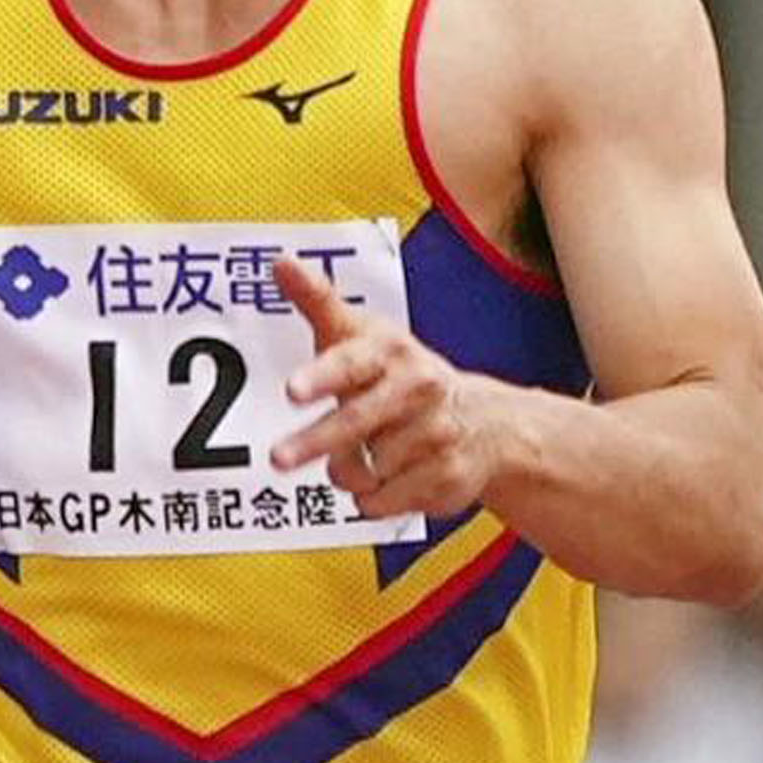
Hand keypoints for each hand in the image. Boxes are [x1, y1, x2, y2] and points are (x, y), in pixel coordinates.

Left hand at [274, 249, 514, 522]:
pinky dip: (371, 498)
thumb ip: (318, 301)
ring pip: (363, 470)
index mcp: (392, 353)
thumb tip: (280, 261)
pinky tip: (388, 478)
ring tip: (364, 453)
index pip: (352, 362)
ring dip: (346, 472)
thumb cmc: (398, 374)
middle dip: (316, 442)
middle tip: (277, 459)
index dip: (322, 375)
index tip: (292, 390)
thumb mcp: (362, 335)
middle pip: (357, 422)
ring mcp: (437, 435)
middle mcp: (418, 391)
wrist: (485, 424)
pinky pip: (383, 501)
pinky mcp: (447, 477)